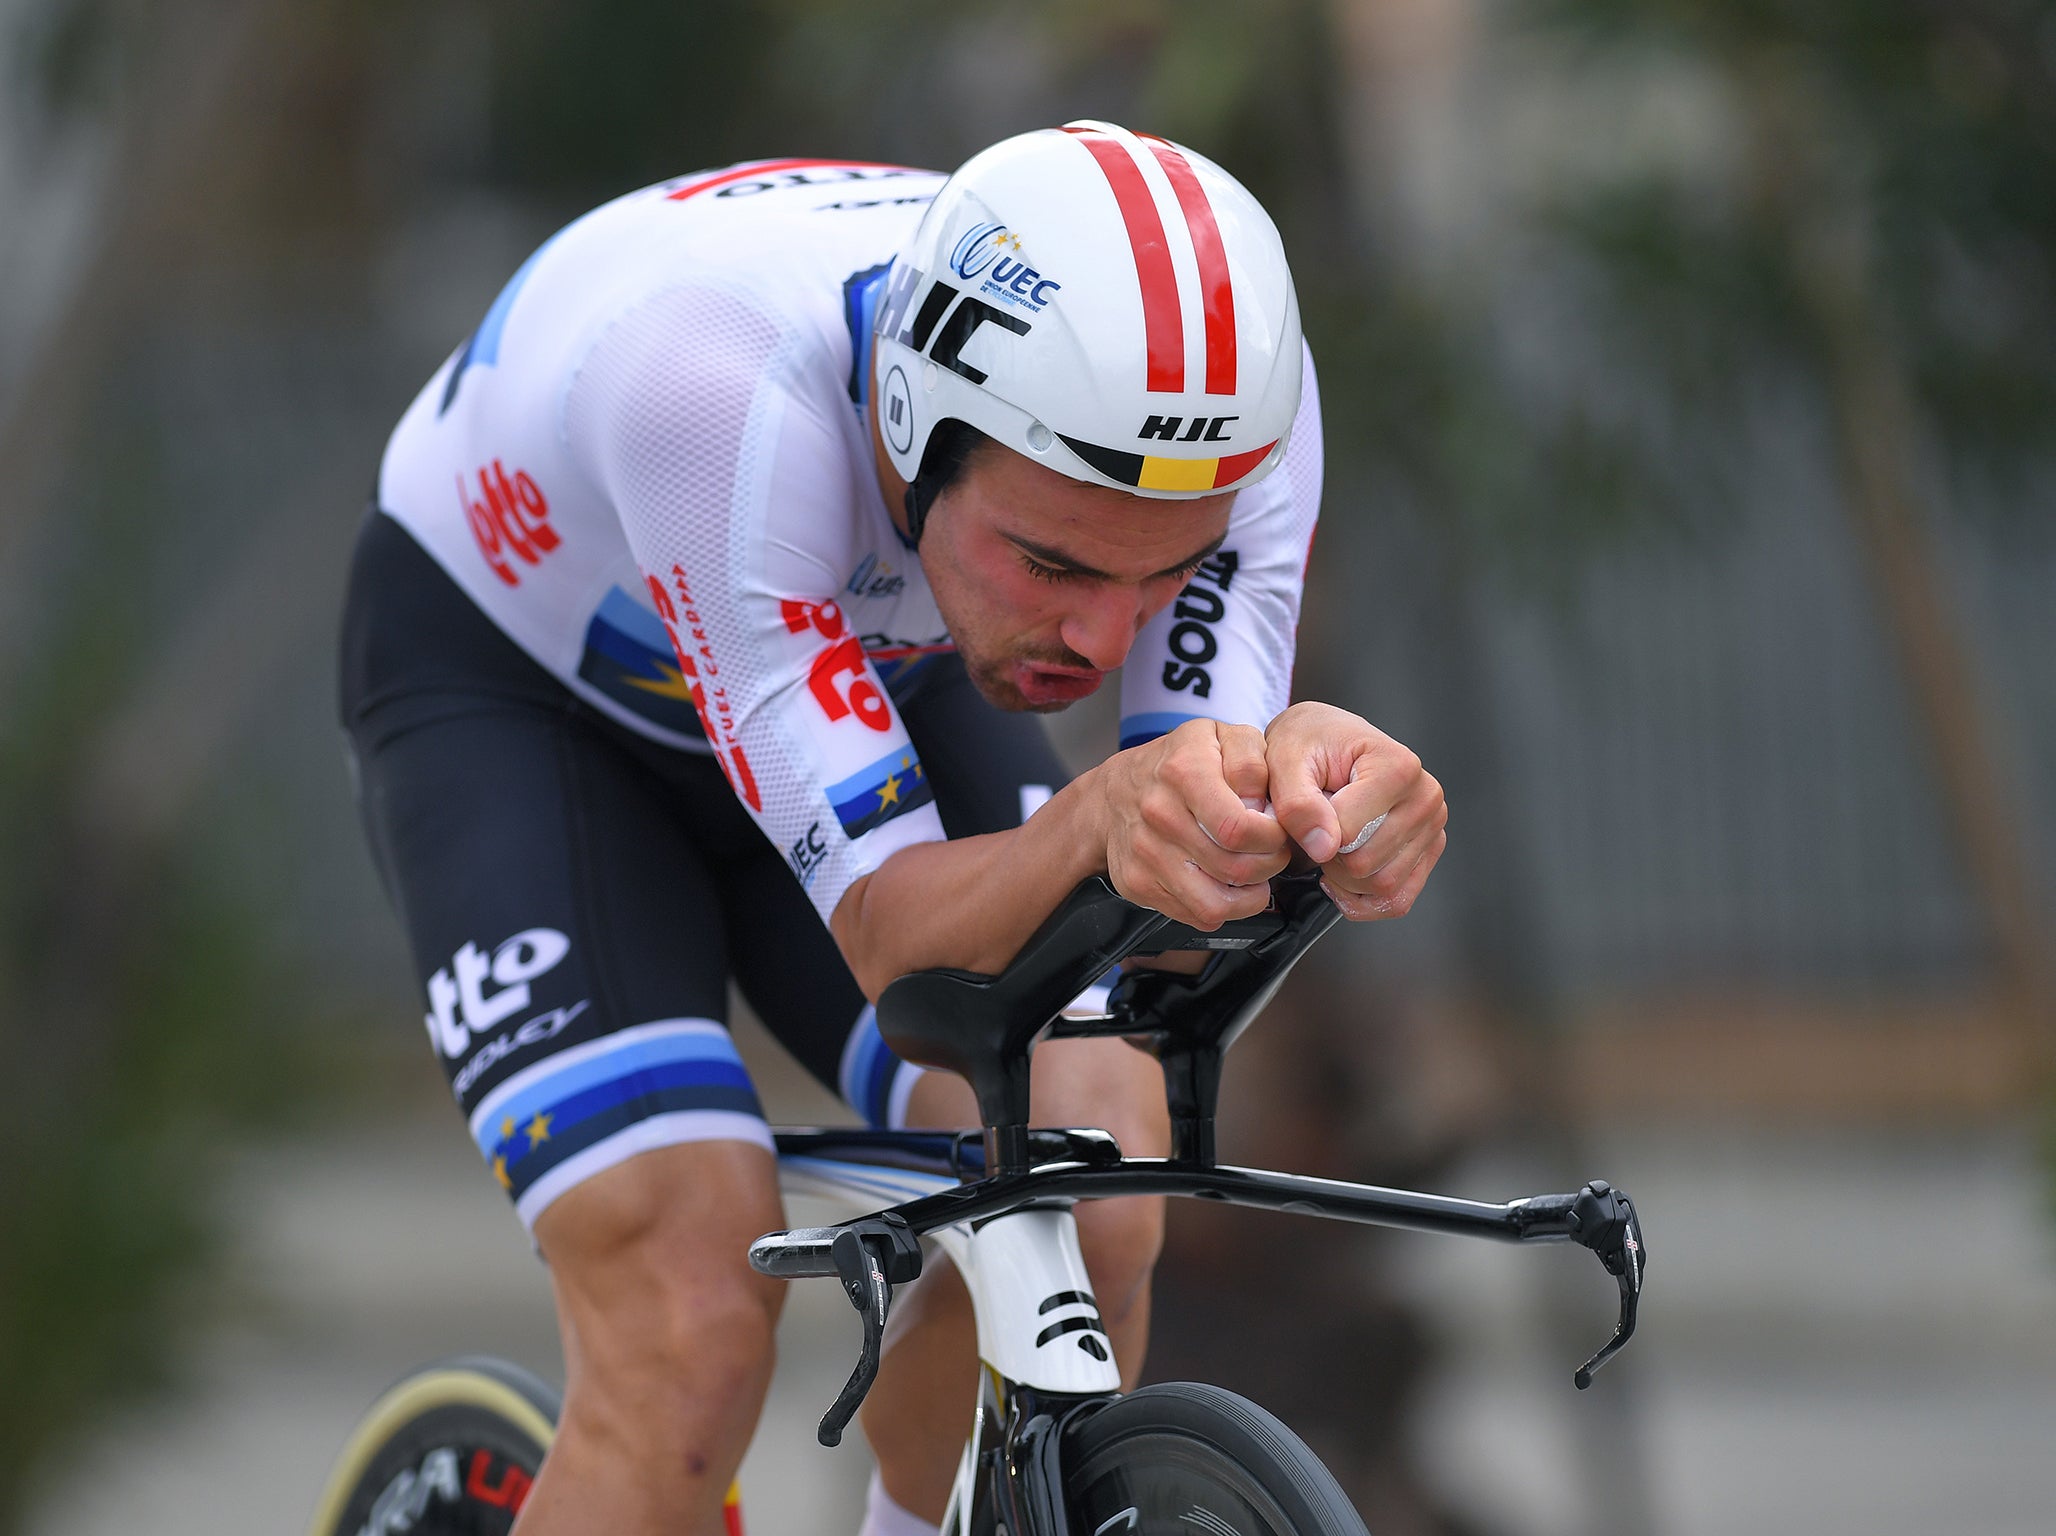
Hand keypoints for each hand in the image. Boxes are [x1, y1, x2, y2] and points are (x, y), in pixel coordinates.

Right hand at [1097, 720, 1292, 928]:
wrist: (1115, 792)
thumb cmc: (1179, 764)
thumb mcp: (1223, 737)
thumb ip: (1252, 762)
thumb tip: (1263, 805)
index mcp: (1184, 771)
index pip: (1239, 828)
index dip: (1272, 838)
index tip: (1277, 831)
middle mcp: (1158, 813)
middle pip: (1233, 868)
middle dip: (1268, 866)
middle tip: (1271, 853)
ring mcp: (1144, 852)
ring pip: (1214, 904)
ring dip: (1248, 897)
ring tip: (1252, 873)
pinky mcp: (1137, 883)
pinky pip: (1195, 916)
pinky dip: (1221, 908)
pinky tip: (1223, 883)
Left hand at [1264, 702, 1446, 921]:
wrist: (1326, 737)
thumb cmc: (1309, 743)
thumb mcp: (1286, 761)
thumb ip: (1298, 803)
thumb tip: (1324, 846)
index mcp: (1397, 767)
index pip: (1348, 833)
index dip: (1312, 833)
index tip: (1305, 812)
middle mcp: (1425, 796)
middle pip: (1366, 864)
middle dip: (1327, 858)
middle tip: (1316, 827)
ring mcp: (1431, 825)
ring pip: (1383, 887)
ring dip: (1344, 880)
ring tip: (1330, 843)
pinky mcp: (1428, 849)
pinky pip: (1398, 900)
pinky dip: (1364, 900)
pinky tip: (1341, 877)